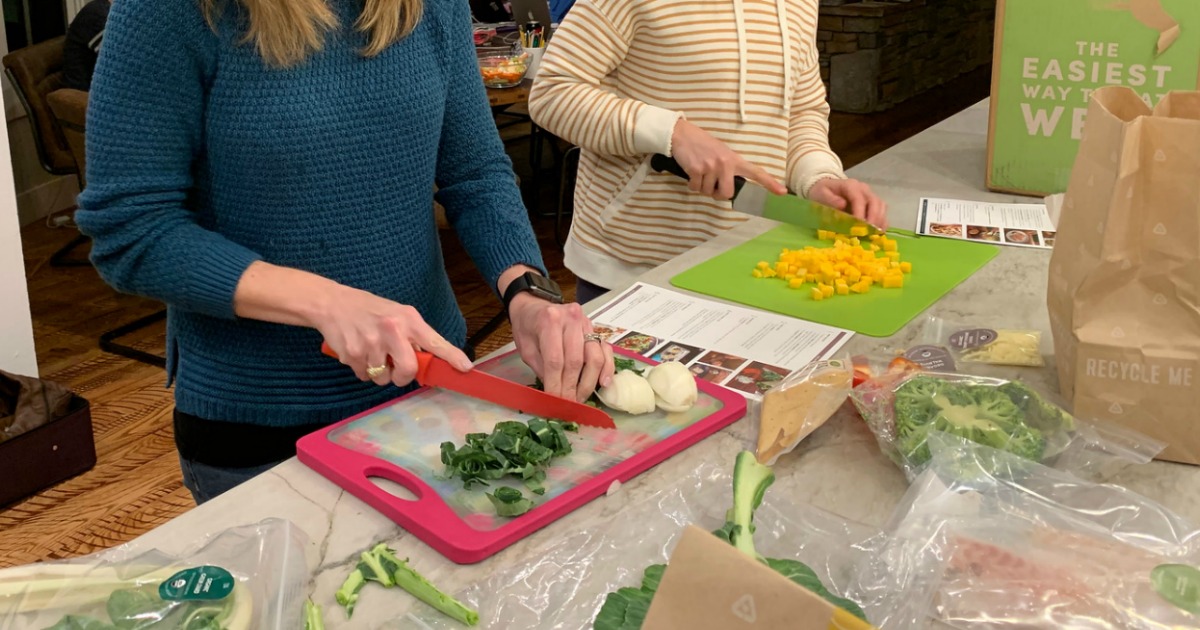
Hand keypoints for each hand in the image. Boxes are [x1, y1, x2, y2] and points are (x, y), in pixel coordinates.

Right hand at [315, 285, 471, 387]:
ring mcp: (371, 343)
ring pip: (383, 378)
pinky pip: (364, 376)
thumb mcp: (396, 314)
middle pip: (408, 371)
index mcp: (407, 319)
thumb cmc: (369, 310)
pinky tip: (358, 351)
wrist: (332, 303)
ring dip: (379, 372)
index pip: (435, 341)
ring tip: (371, 352)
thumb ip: (412, 336)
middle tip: (395, 368)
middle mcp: (392, 330)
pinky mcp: (353, 354)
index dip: (452, 356)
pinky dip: (362, 369)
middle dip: (402, 376)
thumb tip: (426, 361)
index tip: (466, 368)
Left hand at [509, 295, 614, 402]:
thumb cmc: (527, 327)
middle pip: (576, 361)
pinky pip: (606, 350)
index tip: (556, 401)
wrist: (534, 305)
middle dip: (572, 387)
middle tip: (569, 404)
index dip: (557, 384)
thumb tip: (555, 393)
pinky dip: (607, 368)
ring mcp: (586, 323)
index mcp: (549, 321)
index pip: (555, 360)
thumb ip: (541, 368)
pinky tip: (603, 383)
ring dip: (589, 382)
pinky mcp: (595, 328)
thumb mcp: (525, 348)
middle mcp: (571, 319)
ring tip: (581, 398)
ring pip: (594, 357)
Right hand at [671, 119, 786, 200]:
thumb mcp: (721, 152)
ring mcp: (711, 167)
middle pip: (727, 194)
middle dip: (717, 194)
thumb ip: (728, 167)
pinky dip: (691, 184)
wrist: (682, 134)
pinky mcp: (696, 170)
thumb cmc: (702, 144)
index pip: (755, 172)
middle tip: (711, 185)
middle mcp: (725, 163)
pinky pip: (695, 188)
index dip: (769, 183)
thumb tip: (728, 188)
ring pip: (708, 192)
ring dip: (702, 187)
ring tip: (699, 172)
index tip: (782, 192)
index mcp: (734, 159)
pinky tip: (691, 172)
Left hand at [809, 177, 887, 229]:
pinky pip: (882, 211)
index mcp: (851, 185)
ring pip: (881, 206)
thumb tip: (843, 205)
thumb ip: (830, 199)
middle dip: (873, 219)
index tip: (858, 227)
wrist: (826, 188)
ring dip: (879, 221)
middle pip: (875, 202)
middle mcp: (863, 188)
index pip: (859, 199)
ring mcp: (870, 195)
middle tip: (867, 233)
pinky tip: (878, 232)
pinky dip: (882, 221)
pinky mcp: (873, 202)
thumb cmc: (823, 192)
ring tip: (873, 234)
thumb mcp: (821, 194)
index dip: (860, 213)